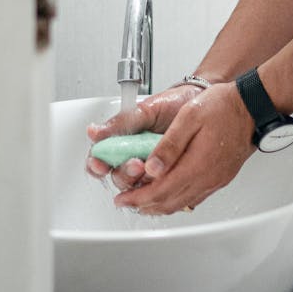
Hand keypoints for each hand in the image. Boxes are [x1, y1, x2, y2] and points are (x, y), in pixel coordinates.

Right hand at [85, 82, 204, 193]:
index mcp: (122, 141)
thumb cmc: (171, 104)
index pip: (101, 159)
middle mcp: (133, 157)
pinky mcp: (167, 176)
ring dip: (140, 182)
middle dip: (123, 173)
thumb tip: (94, 132)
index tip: (100, 163)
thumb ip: (122, 122)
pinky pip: (159, 189)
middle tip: (135, 163)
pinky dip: (159, 187)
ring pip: (136, 188)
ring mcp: (150, 169)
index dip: (96, 164)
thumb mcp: (146, 110)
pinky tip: (164, 177)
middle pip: (117, 177)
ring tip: (149, 168)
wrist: (199, 102)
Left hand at [110, 82, 254, 214]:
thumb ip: (169, 144)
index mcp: (196, 164)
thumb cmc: (224, 106)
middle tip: (127, 203)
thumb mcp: (190, 116)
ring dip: (160, 206)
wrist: (253, 106)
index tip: (123, 199)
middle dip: (144, 205)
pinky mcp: (222, 177)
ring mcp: (216, 180)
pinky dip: (177, 200)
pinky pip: (195, 198)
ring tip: (144, 202)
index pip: (160, 191)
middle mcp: (207, 178)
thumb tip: (151, 168)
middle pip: (169, 202)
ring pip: (182, 203)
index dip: (138, 198)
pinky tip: (171, 194)